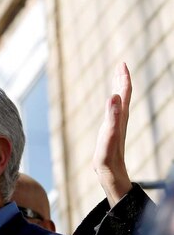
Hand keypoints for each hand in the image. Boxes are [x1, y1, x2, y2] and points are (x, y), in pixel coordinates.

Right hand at [93, 62, 132, 206]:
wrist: (111, 171)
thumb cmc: (109, 154)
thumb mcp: (109, 133)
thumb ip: (112, 115)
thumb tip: (113, 95)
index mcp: (121, 115)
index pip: (124, 91)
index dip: (123, 77)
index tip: (121, 63)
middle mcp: (121, 117)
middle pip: (124, 94)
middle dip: (122, 79)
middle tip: (120, 65)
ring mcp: (117, 124)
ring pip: (120, 101)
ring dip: (118, 89)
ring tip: (116, 79)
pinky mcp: (111, 130)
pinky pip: (114, 111)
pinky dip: (112, 102)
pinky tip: (110, 104)